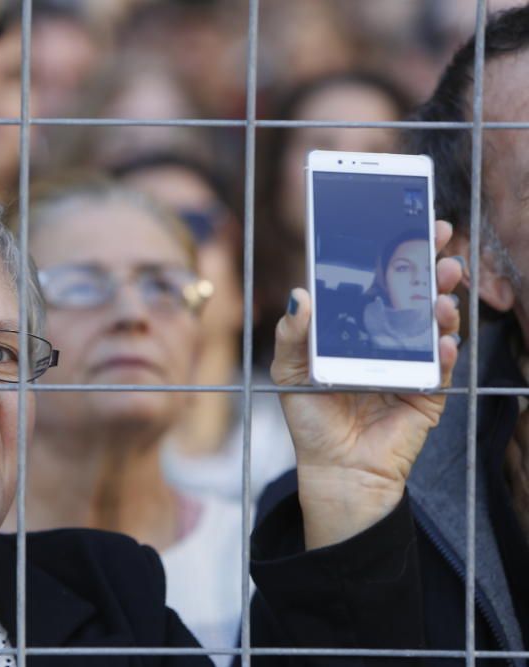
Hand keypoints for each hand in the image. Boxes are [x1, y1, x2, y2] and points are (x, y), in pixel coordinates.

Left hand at [272, 220, 462, 548]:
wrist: (335, 470)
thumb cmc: (311, 419)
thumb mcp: (289, 372)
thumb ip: (292, 335)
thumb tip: (299, 294)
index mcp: (355, 328)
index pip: (376, 283)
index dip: (390, 254)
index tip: (404, 223)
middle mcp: (386, 339)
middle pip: (412, 293)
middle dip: (428, 265)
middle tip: (438, 240)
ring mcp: (411, 364)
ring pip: (433, 324)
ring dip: (442, 302)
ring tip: (442, 290)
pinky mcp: (428, 393)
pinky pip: (443, 367)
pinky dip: (446, 351)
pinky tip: (445, 339)